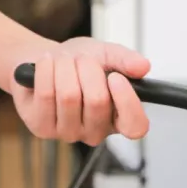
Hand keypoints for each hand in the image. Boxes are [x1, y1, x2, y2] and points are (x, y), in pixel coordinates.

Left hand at [8, 37, 151, 145]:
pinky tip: (47, 64)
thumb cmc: (80, 62)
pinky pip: (46, 95)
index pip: (135, 126)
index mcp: (120, 117)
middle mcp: (97, 131)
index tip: (115, 77)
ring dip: (65, 67)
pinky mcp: (43, 128)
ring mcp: (69, 133)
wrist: (48, 60)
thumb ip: (126, 60)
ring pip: (69, 96)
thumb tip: (143, 67)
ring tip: (63, 59)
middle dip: (88, 68)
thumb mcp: (107, 54)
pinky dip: (46, 71)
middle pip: (97, 101)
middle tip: (82, 58)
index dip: (127, 102)